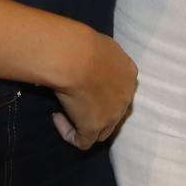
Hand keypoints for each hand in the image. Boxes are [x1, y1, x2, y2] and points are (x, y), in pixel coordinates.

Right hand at [49, 25, 137, 149]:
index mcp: (129, 72)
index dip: (106, 91)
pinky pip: (83, 141)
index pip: (122, 88)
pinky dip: (69, 133)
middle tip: (78, 103)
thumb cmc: (83, 44)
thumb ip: (98, 56)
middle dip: (99, 111)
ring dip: (85, 124)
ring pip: (103, 131)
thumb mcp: (98, 45)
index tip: (85, 83)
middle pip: (116, 112)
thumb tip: (84, 59)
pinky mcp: (94, 127)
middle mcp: (126, 96)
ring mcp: (112, 115)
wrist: (76, 57)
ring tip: (65, 112)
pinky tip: (57, 118)